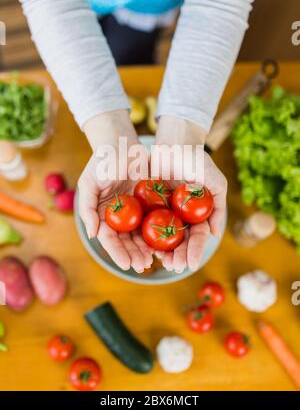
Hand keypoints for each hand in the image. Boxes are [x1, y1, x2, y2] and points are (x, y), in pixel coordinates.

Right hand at [78, 110, 152, 272]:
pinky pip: (153, 221)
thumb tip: (93, 234)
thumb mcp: (89, 183)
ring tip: (152, 261)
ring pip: (140, 235)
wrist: (122, 143)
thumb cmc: (102, 162)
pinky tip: (164, 244)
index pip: (109, 238)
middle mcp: (117, 216)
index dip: (117, 252)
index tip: (126, 264)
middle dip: (133, 255)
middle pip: (125, 241)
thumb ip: (88, 209)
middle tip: (142, 266)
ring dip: (145, 249)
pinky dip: (157, 234)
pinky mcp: (148, 203)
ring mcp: (133, 211)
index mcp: (102, 214)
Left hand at [153, 116, 226, 272]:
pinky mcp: (148, 205)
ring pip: (162, 237)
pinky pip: (145, 223)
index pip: (197, 237)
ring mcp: (164, 211)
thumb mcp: (216, 183)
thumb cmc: (198, 161)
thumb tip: (216, 235)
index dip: (195, 251)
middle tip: (173, 267)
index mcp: (197, 215)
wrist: (175, 142)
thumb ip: (219, 208)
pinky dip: (145, 235)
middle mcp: (181, 216)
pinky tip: (143, 245)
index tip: (191, 264)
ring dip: (161, 251)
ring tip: (158, 261)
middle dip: (178, 256)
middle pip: (179, 242)